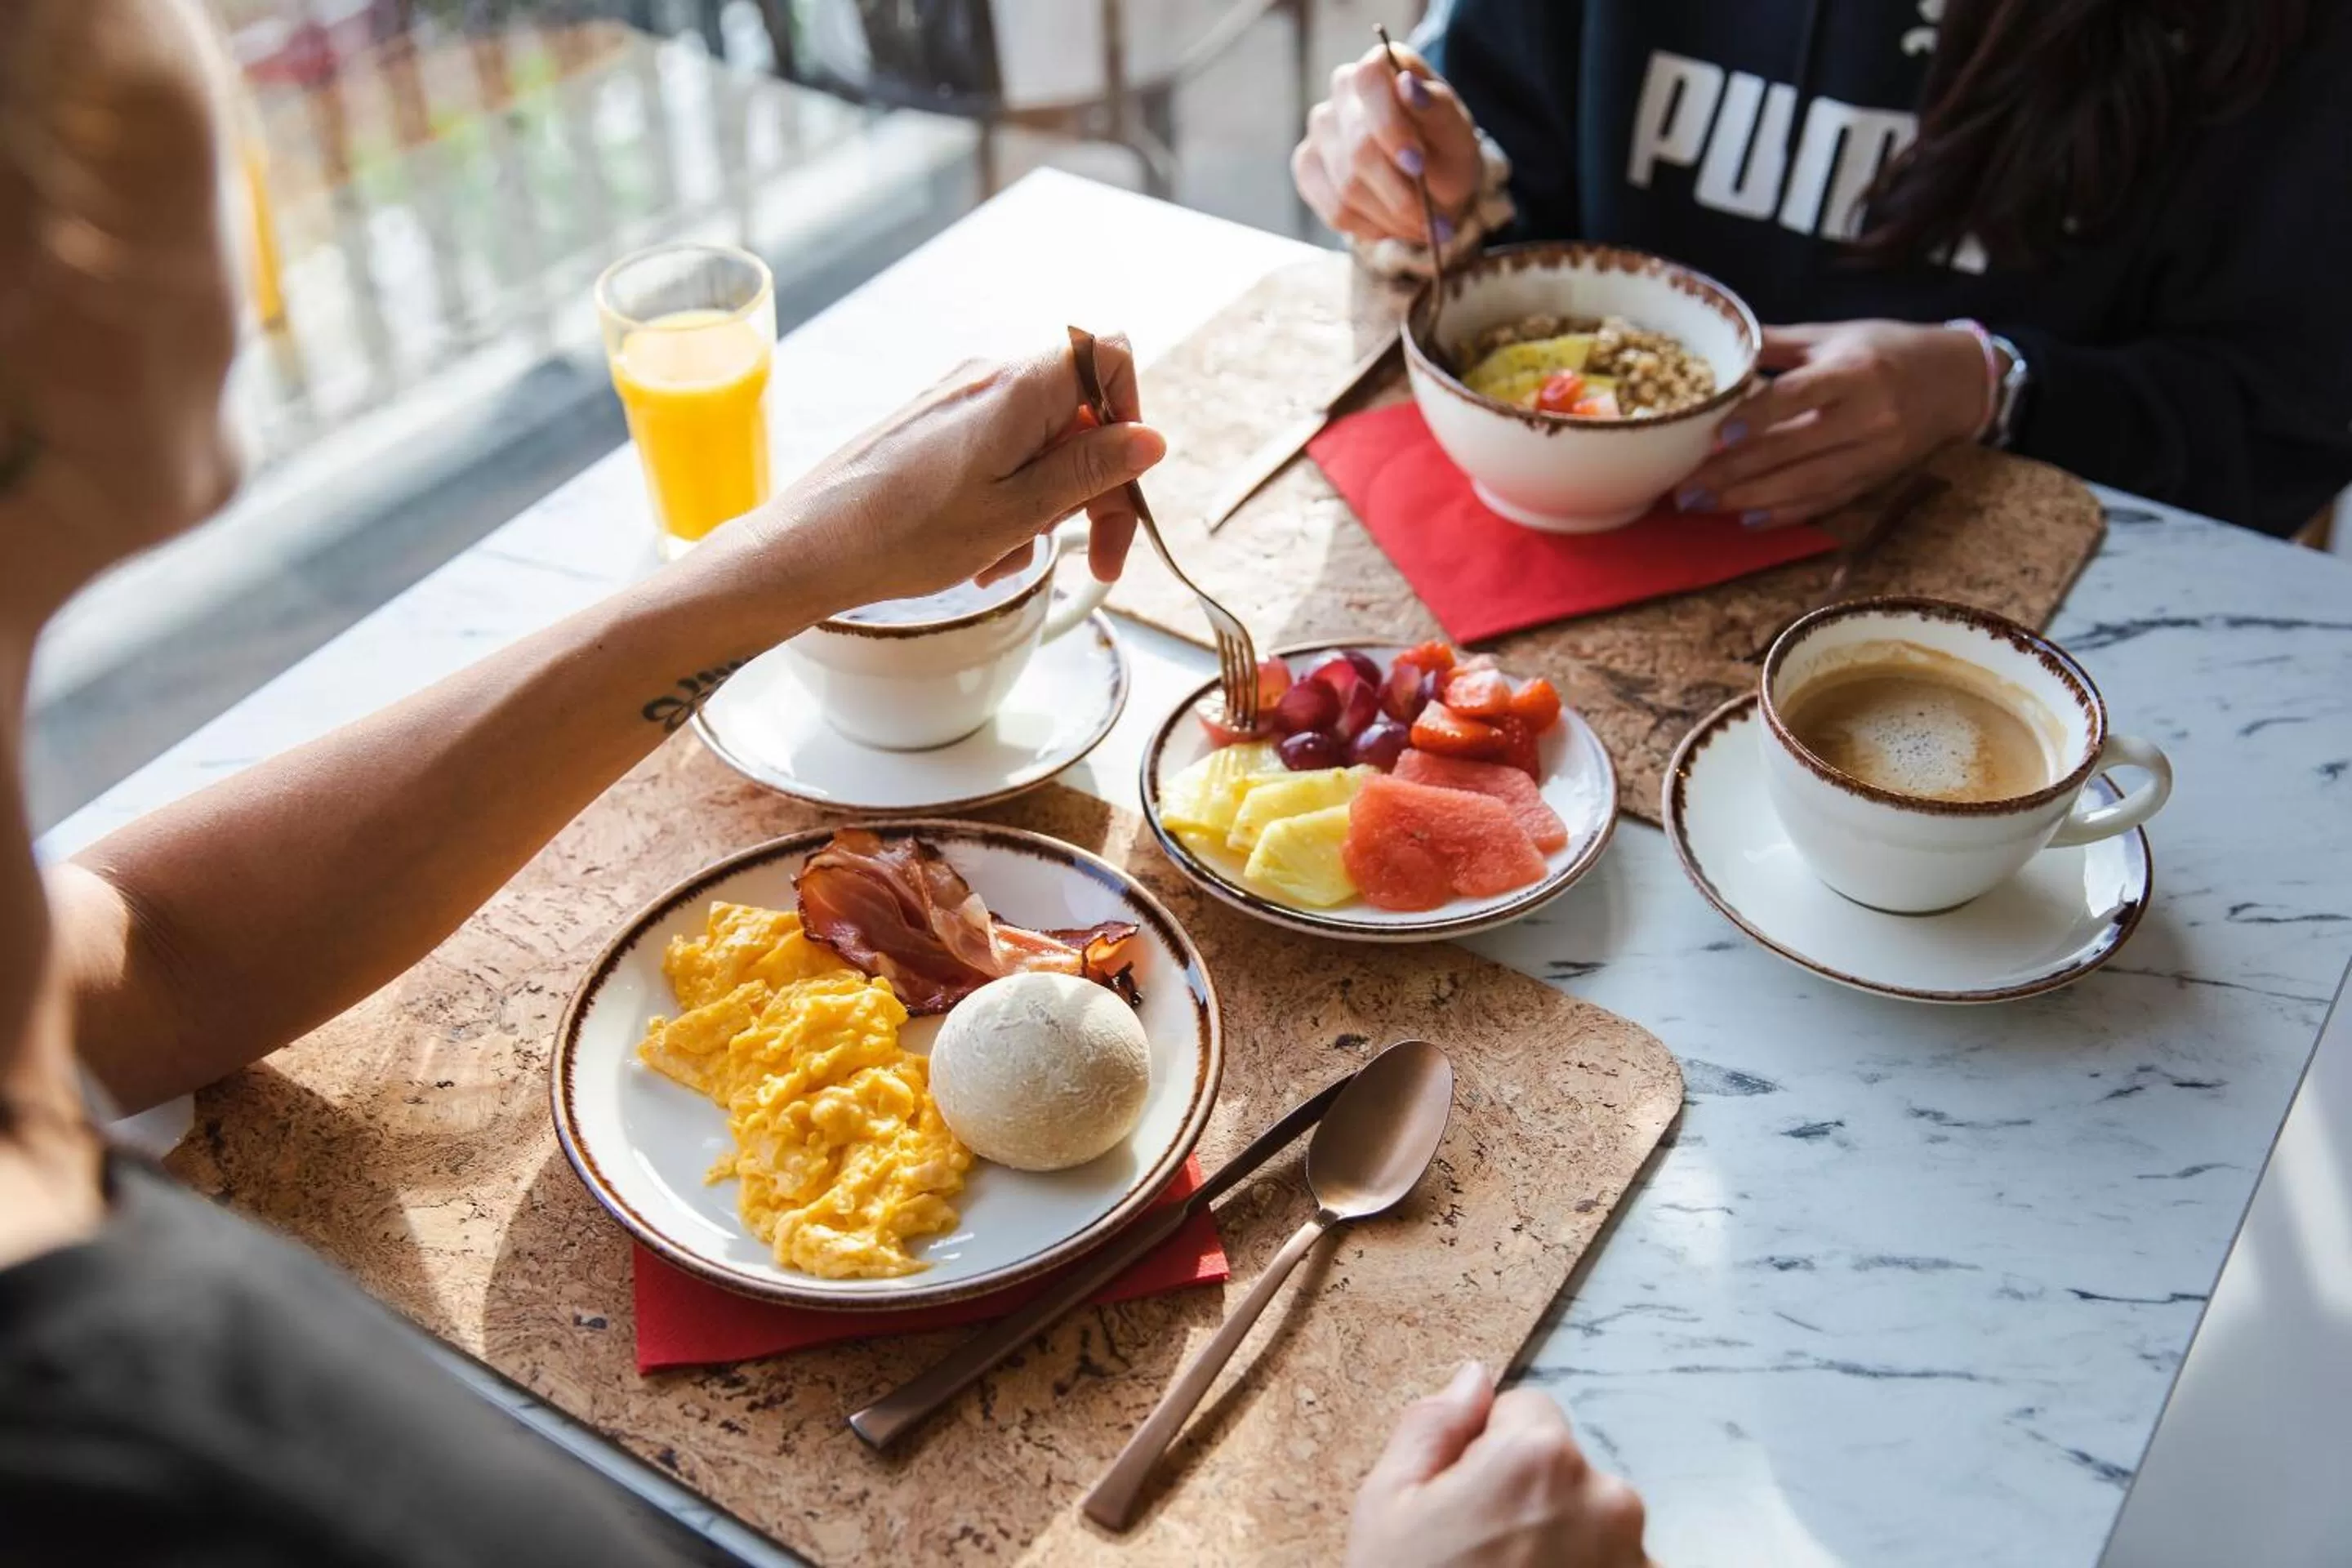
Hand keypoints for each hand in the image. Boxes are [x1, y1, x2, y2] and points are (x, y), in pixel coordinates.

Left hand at [709, 334, 1165, 618]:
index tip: (1125, 481)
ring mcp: (962, 402)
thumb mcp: (1017, 511)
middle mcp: (992, 379)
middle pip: (1082, 414)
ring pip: (1042, 444)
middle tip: (1096, 559)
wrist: (811, 547)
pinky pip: (1002, 456)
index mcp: (1019, 387)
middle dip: (1095, 488)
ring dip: (1047, 506)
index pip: (1110, 358)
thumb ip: (1090, 470)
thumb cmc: (903, 534)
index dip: (1133, 416)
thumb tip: (1151, 439)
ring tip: (1011, 558)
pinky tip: (985, 549)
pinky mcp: (939, 428)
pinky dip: (1009, 502)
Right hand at [1293, 42, 1481, 247]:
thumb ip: (1436, 107)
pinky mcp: (1307, 166)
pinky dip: (1370, 227)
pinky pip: (1334, 209)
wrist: (1432, 186)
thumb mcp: (1457, 132)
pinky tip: (1392, 225)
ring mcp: (1320, 129)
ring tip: (1421, 225)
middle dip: (1400, 192)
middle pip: (1359, 148)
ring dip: (1391, 216)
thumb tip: (1406, 84)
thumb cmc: (1446, 151)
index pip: (1369, 81)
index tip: (1417, 164)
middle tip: (1432, 219)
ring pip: (1347, 186)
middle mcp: (1343, 89)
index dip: (1389, 126)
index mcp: (1381, 66)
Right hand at [1346, 1363, 1650, 1567]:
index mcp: (1538, 1457)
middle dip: (1528, 1499)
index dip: (1484, 1453)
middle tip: (1479, 1556)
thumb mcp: (1386, 1506)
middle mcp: (1607, 1499)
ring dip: (1561, 1546)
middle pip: (1564, 1469)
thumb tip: (1472, 1379)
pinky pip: (1615, 1567)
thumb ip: (1431, 1426)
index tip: (1461, 1503)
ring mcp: (1636, 1560)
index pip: (1524, 1410)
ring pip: (1591, 1523)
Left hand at [1676, 320, 1988, 527]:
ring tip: (1700, 505)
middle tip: (1684, 487)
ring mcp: (1874, 454)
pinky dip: (1784, 514)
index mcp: (1855, 371)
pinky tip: (1745, 519)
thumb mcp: (1833, 335)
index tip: (1716, 435)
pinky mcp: (1875, 480)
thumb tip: (1718, 339)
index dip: (1757, 418)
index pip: (1799, 397)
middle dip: (1733, 472)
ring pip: (1804, 484)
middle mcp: (1869, 416)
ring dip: (1747, 499)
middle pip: (1793, 450)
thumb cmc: (1885, 350)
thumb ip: (1775, 343)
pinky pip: (1824, 502)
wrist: (1956, 380)